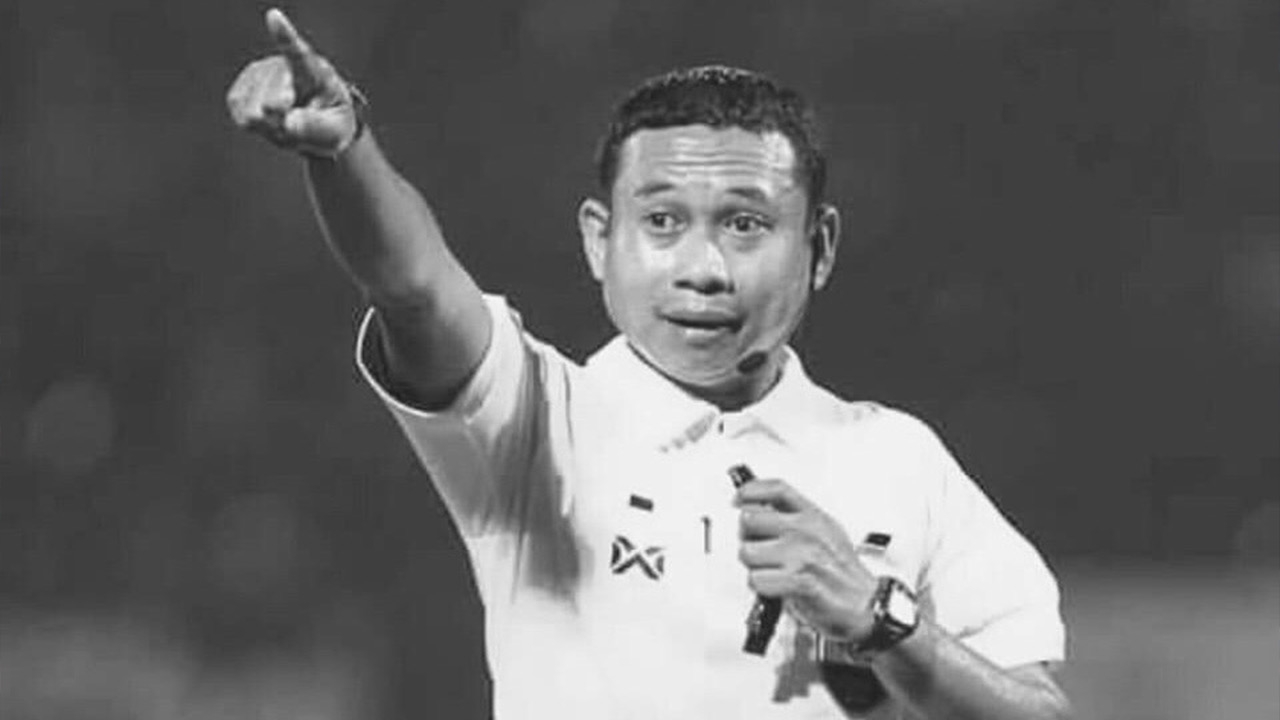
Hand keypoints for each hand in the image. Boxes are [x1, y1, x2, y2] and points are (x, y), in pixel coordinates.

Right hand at [226, 8, 359, 156]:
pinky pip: (241, 116)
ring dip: (270, 127)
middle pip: (272, 102)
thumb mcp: (335, 131)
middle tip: (297, 120)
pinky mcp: (241, 89)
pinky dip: (256, 128)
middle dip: (283, 122)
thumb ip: (317, 127)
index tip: (274, 17)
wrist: (314, 124)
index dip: (284, 35)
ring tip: (287, 120)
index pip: (297, 52)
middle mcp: (282, 65)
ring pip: (253, 113)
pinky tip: (270, 120)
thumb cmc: (330, 123)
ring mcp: (259, 74)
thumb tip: (290, 123)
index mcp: (314, 71)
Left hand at [737, 479, 878, 641]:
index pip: (776, 488)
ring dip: (754, 567)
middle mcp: (807, 530)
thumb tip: (760, 509)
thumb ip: (797, 519)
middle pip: (750, 520)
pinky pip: (756, 579)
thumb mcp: (826, 533)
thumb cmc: (843, 573)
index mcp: (813, 516)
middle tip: (761, 552)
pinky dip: (761, 588)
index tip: (738, 499)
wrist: (867, 605)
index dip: (751, 490)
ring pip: (747, 553)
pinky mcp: (799, 581)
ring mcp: (803, 554)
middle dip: (748, 538)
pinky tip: (776, 588)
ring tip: (773, 573)